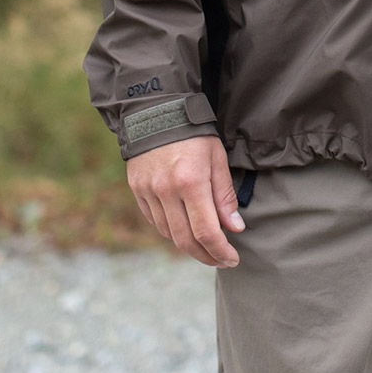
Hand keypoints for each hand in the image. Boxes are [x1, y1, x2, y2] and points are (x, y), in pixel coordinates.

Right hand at [126, 135, 244, 265]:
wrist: (157, 112)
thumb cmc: (194, 133)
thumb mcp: (217, 158)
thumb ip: (225, 195)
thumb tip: (234, 229)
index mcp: (192, 182)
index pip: (207, 232)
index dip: (221, 251)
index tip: (232, 259)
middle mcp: (167, 191)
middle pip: (185, 241)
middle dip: (205, 256)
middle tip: (220, 260)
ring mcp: (148, 192)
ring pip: (169, 234)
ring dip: (188, 245)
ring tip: (205, 245)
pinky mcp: (137, 190)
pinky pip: (154, 221)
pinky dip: (171, 230)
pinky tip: (184, 228)